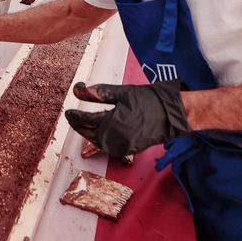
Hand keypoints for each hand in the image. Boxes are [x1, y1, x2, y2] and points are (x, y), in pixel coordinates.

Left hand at [64, 81, 188, 155]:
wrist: (173, 115)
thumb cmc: (150, 101)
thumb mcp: (122, 92)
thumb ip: (98, 92)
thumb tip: (77, 90)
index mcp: (111, 123)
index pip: (85, 121)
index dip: (74, 116)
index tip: (68, 111)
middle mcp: (115, 139)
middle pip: (89, 133)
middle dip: (79, 125)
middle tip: (71, 117)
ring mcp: (122, 147)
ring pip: (98, 142)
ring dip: (88, 133)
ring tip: (83, 124)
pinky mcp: (128, 150)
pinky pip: (109, 146)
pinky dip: (101, 139)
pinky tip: (100, 132)